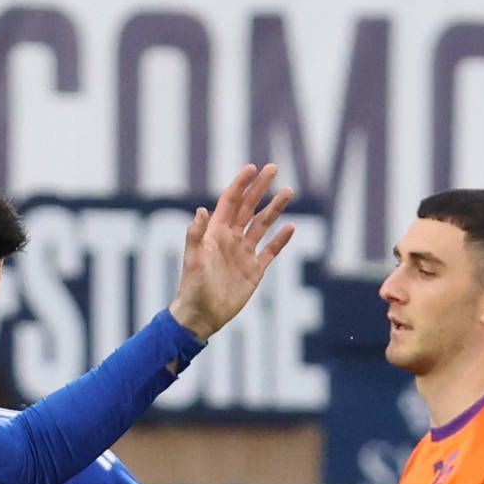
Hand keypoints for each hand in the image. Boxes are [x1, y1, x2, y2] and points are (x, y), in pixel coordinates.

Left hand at [166, 163, 297, 341]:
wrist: (201, 315)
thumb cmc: (192, 287)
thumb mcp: (192, 259)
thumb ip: (195, 235)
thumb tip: (201, 210)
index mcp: (215, 233)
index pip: (230, 202)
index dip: (240, 184)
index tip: (252, 168)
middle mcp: (231, 239)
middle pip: (248, 208)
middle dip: (260, 188)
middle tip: (273, 168)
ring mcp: (244, 254)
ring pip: (262, 225)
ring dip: (275, 208)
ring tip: (288, 192)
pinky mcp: (254, 270)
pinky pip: (271, 251)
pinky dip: (281, 240)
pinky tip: (291, 227)